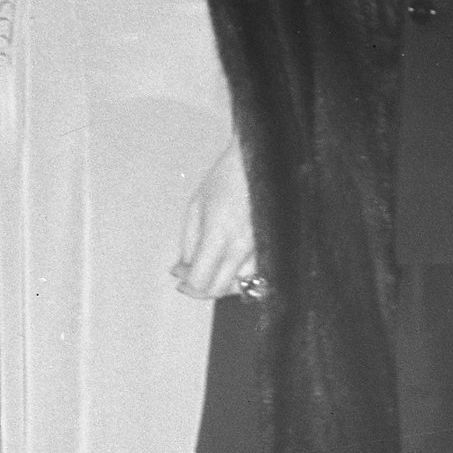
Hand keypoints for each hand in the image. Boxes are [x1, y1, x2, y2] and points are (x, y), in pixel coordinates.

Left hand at [173, 143, 256, 301]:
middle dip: (201, 288)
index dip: (187, 285)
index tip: (180, 279)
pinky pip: (257, 276)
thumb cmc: (225, 179)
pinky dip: (241, 277)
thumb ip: (188, 243)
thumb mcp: (196, 207)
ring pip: (240, 287)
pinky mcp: (272, 247)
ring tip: (212, 269)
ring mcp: (260, 249)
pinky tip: (232, 265)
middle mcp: (242, 248)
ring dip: (222, 284)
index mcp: (218, 236)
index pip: (200, 281)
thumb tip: (181, 270)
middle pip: (218, 289)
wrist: (259, 162)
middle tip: (192, 275)